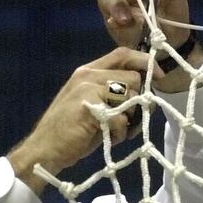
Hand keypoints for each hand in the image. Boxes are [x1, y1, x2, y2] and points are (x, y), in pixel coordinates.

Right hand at [8, 47, 156, 192]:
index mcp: (87, 71)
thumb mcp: (89, 103)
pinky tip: (110, 138)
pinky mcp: (90, 107)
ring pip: (130, 96)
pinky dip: (120, 133)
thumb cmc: (69, 130)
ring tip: (115, 130)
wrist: (44, 149)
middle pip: (132, 77)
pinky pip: (122, 118)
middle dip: (137, 99)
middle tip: (129, 119)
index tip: (158, 76)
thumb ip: (111, 93)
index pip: (122, 54)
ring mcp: (87, 89)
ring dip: (130, 118)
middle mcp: (87, 75)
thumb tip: (144, 92)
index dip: (144, 61)